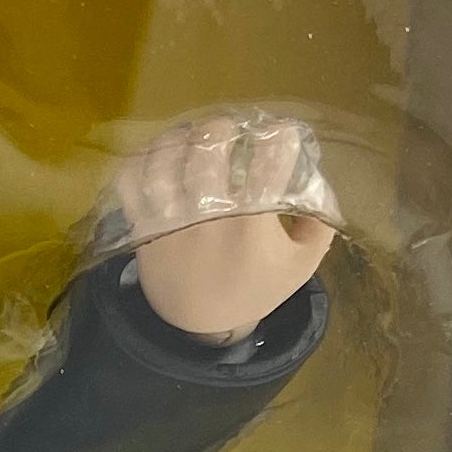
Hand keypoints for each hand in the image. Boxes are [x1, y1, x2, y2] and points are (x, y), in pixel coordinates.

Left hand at [118, 112, 340, 339]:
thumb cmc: (253, 288)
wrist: (198, 324)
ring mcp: (170, 222)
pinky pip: (132, 181)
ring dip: (182, 137)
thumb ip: (319, 222)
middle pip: (209, 149)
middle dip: (223, 128)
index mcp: (253, 226)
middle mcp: (209, 219)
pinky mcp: (142, 226)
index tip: (280, 134)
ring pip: (167, 159)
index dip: (279, 137)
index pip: (270, 162)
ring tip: (194, 138)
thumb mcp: (301, 264)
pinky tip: (161, 153)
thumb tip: (317, 178)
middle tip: (229, 130)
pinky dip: (143, 158)